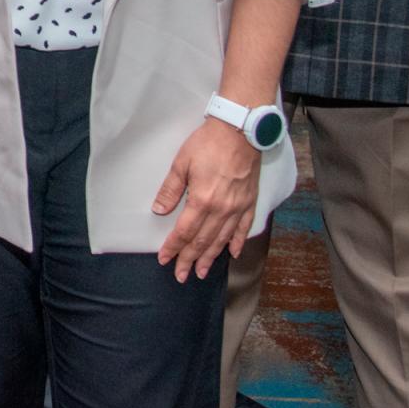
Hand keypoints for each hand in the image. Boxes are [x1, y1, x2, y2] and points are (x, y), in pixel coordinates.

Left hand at [154, 119, 262, 281]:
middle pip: (202, 241)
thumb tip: (159, 210)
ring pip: (222, 240)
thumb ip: (171, 190)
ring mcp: (237, 208)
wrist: (240, 132)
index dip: (173, 247)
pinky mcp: (249, 203)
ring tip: (203, 272)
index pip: (184, 232)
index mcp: (202, 201)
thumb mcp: (181, 164)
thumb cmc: (208, 144)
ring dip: (211, 257)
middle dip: (190, 260)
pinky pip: (243, 229)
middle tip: (181, 275)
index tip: (165, 259)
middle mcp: (221, 210)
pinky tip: (233, 253)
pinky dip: (237, 243)